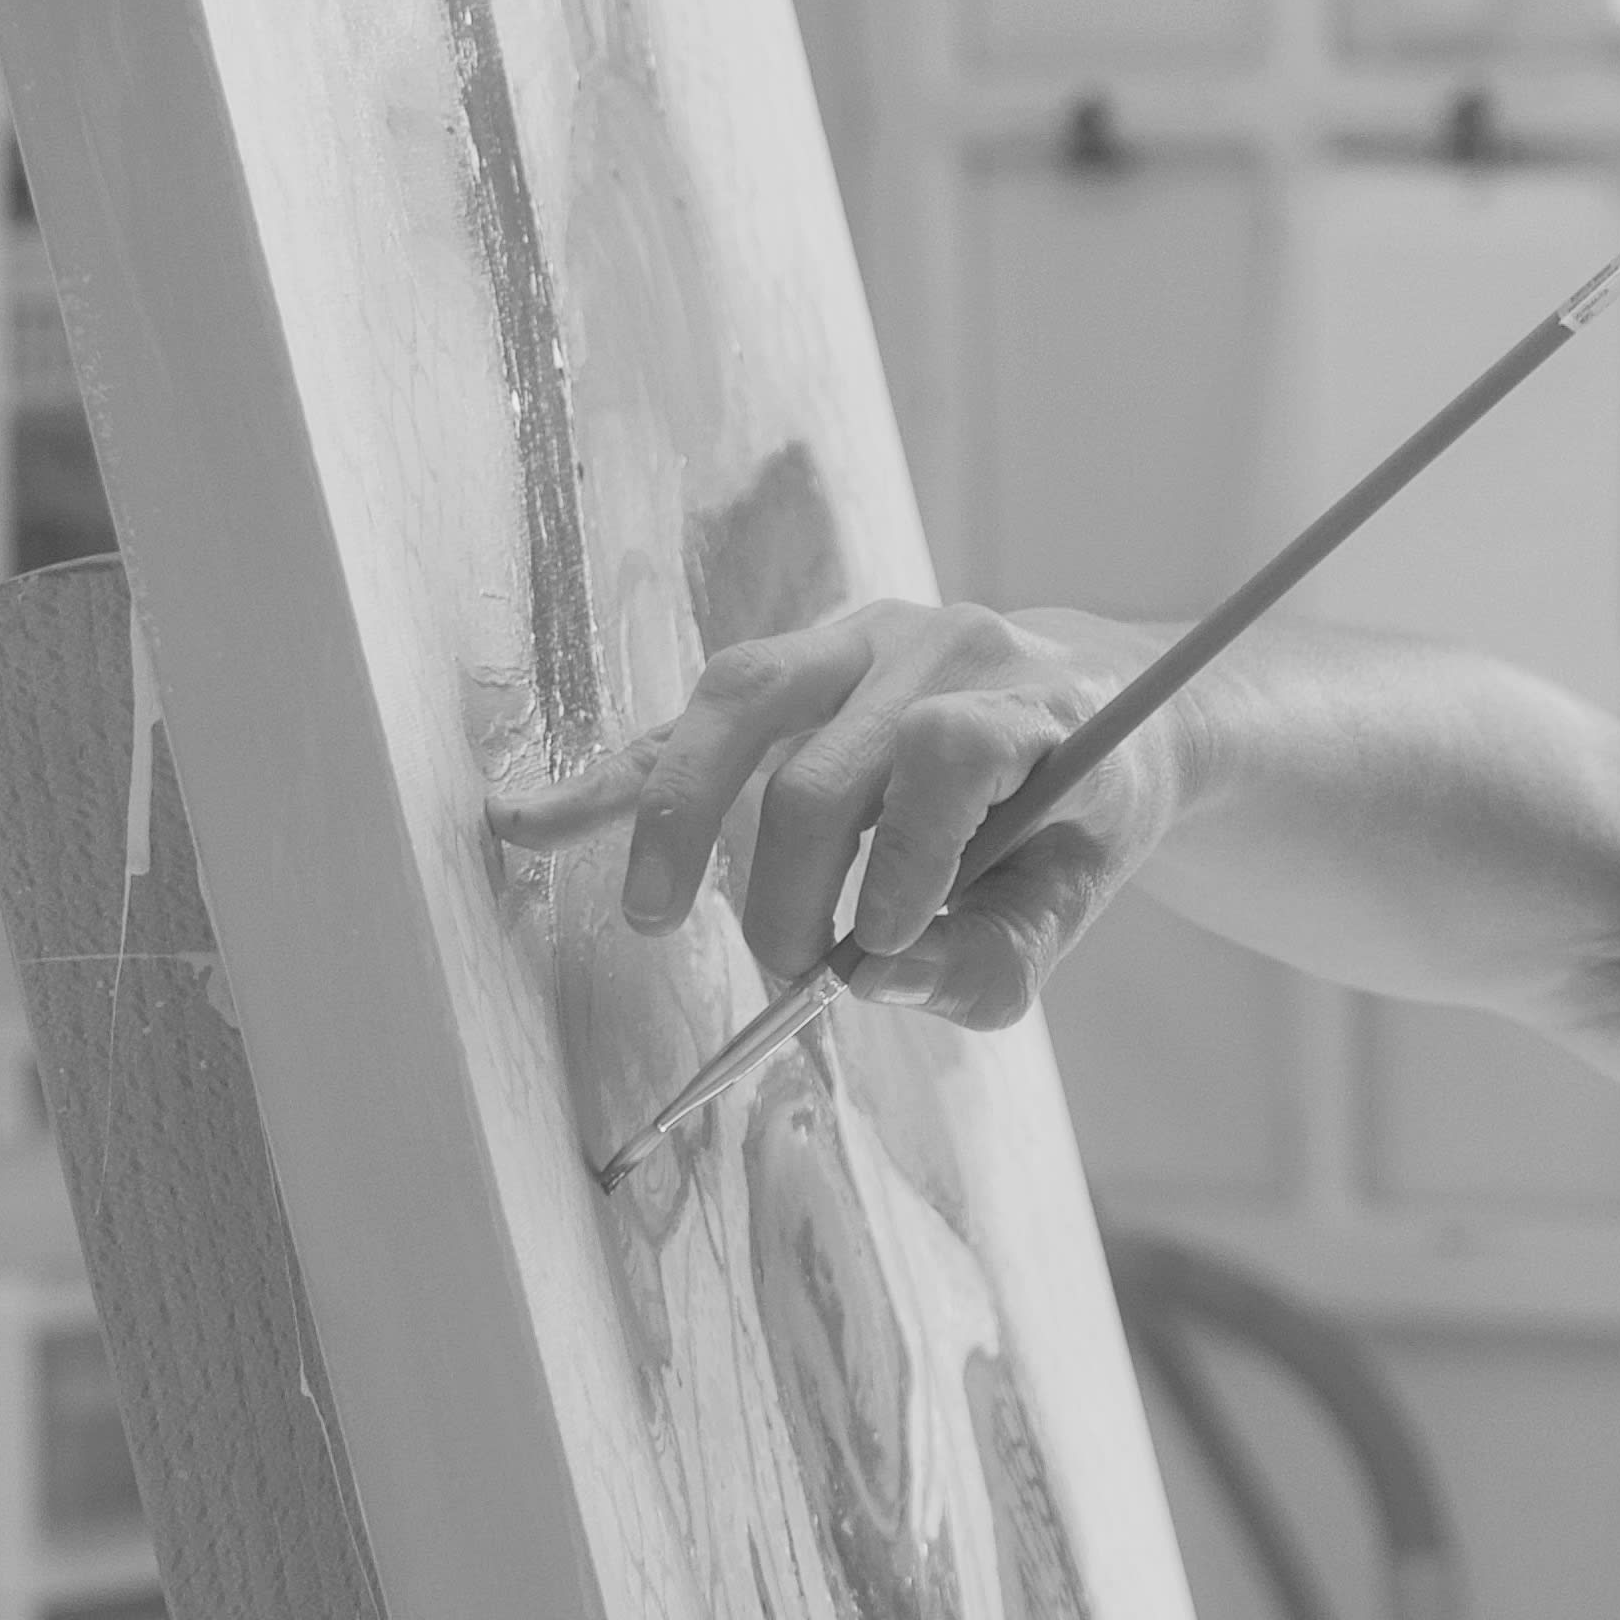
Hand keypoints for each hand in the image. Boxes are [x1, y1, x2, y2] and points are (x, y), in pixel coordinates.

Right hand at [485, 599, 1177, 1026]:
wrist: (1090, 703)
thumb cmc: (1075, 820)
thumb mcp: (1071, 904)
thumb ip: (992, 959)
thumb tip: (875, 982)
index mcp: (1032, 702)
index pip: (948, 752)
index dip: (906, 857)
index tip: (877, 946)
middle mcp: (940, 648)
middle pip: (824, 765)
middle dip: (788, 892)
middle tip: (789, 973)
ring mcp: (858, 638)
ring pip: (737, 704)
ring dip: (682, 822)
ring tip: (654, 915)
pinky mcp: (794, 662)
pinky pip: (690, 715)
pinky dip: (615, 778)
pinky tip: (530, 820)